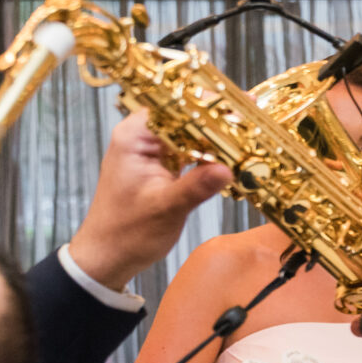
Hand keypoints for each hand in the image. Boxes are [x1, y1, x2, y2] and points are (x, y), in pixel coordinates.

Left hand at [67, 112, 232, 289]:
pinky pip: (190, 151)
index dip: (207, 104)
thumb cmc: (126, 233)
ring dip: (217, 137)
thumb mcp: (166, 209)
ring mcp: (152, 152)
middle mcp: (142, 137)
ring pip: (191, 133)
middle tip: (253, 122)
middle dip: (218, 120)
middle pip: (186, 116)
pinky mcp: (161, 166)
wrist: (109, 257)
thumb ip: (196, 186)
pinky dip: (209, 154)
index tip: (239, 109)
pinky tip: (232, 157)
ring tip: (249, 136)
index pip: (174, 106)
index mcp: (134, 137)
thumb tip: (227, 169)